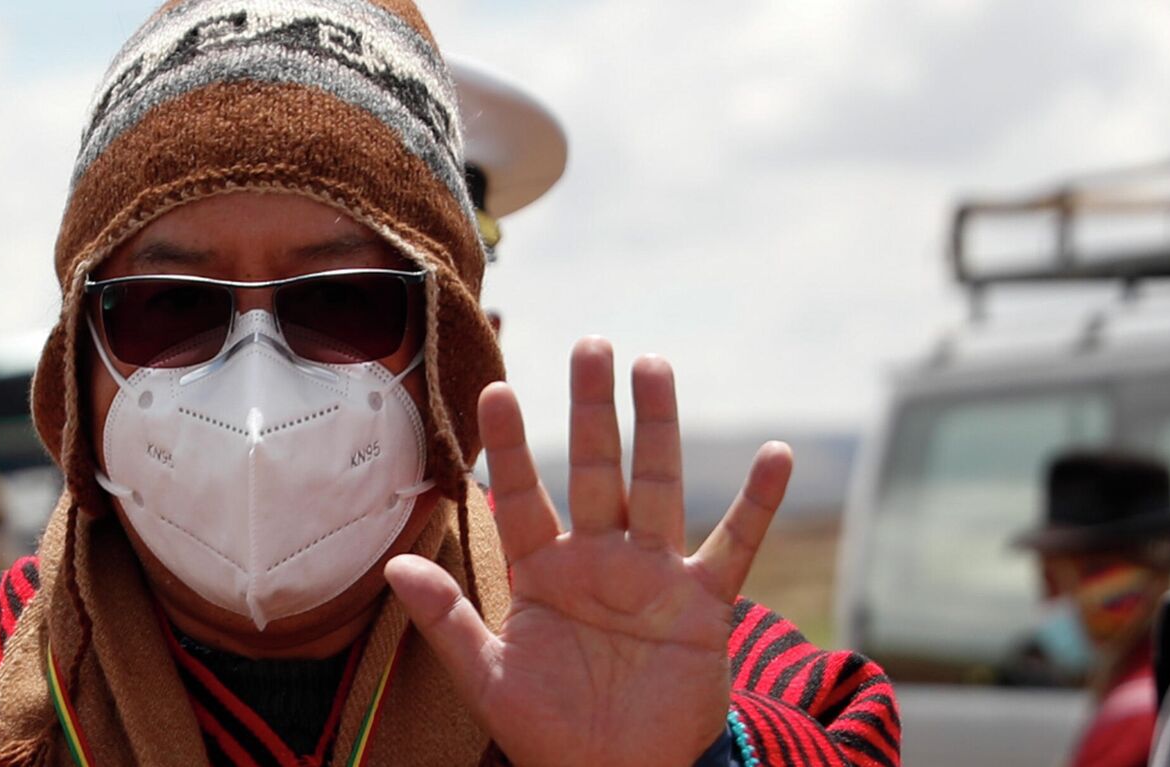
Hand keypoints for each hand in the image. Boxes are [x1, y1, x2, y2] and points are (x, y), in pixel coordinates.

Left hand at [385, 338, 791, 766]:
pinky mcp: (703, 605)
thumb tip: (394, 563)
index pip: (522, 495)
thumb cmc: (547, 732)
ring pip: (657, 488)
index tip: (497, 391)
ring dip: (658, 429)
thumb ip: (445, 619)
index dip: (511, 445)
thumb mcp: (488, 678)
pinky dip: (758, 504)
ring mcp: (654, 577)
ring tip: (654, 366)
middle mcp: (599, 559)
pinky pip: (734, 546)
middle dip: (592, 409)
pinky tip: (775, 456)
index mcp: (543, 572)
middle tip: (591, 344)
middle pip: (596, 469)